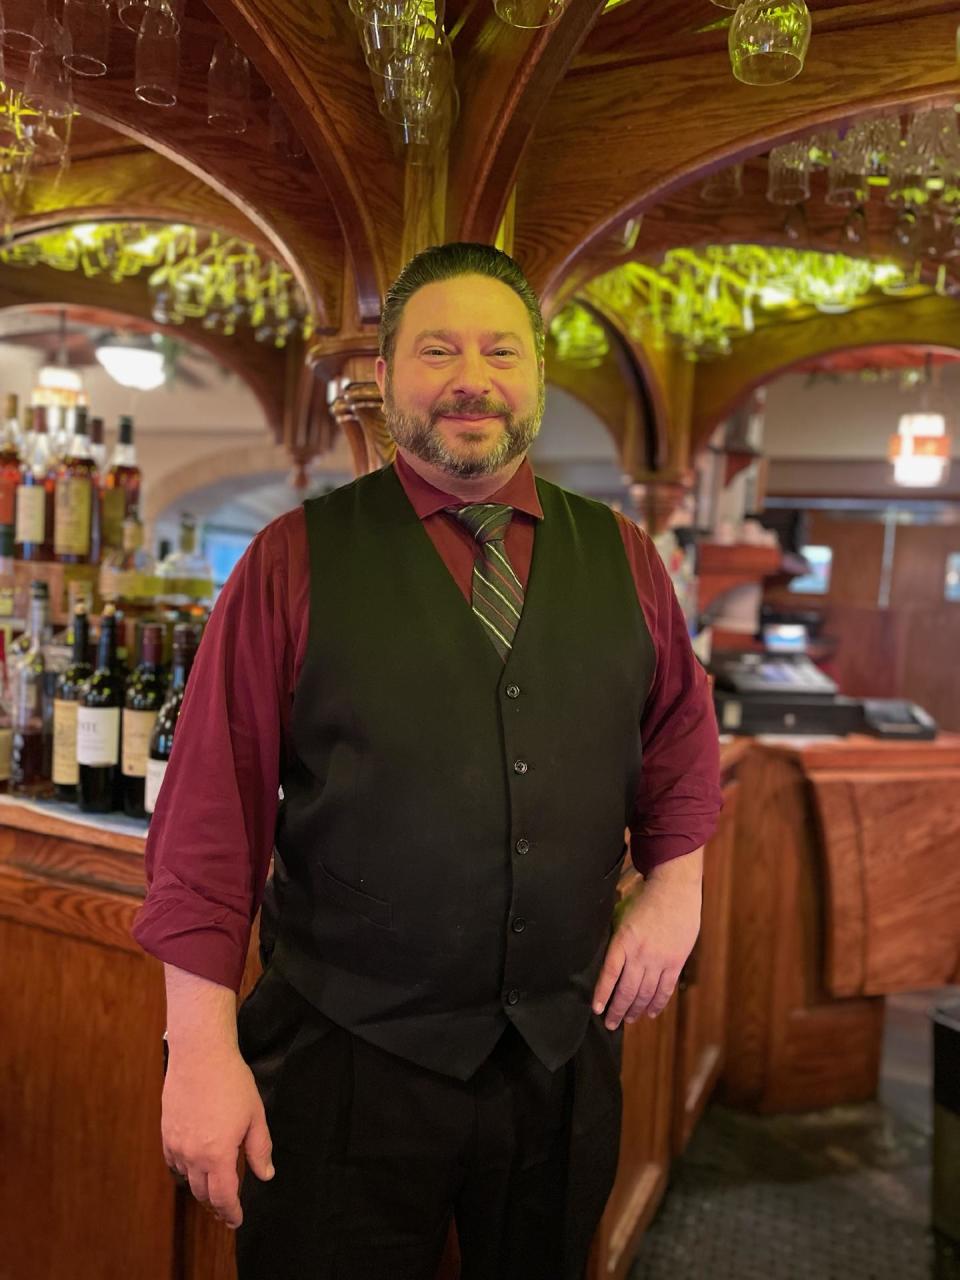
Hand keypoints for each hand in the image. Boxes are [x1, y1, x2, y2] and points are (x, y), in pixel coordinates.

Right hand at [161, 1044, 274, 1228]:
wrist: (200, 1056)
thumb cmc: (231, 1082)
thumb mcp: (255, 1116)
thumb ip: (260, 1149)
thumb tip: (265, 1174)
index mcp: (218, 1154)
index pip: (224, 1197)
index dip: (231, 1212)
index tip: (236, 1220)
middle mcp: (193, 1155)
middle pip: (203, 1193)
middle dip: (217, 1205)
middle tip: (227, 1210)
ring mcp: (177, 1145)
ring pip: (188, 1179)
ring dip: (201, 1188)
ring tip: (213, 1190)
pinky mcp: (167, 1133)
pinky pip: (174, 1163)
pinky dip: (185, 1171)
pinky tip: (194, 1168)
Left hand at [592, 870, 701, 1030]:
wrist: (675, 888)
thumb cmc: (646, 898)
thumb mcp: (623, 915)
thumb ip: (617, 939)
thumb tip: (608, 959)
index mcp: (624, 940)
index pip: (610, 974)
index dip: (602, 994)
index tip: (597, 1009)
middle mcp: (641, 953)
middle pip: (627, 990)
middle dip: (617, 1010)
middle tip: (611, 1024)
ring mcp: (660, 960)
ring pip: (645, 993)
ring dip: (636, 1010)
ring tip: (628, 1020)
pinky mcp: (675, 962)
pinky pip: (665, 989)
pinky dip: (657, 1003)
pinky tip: (650, 1012)